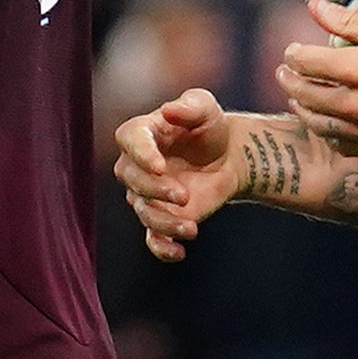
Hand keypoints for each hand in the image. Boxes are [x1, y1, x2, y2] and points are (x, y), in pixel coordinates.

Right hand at [113, 88, 254, 256]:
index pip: (129, 142)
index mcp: (141, 134)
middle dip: (155, 190)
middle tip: (184, 196)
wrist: (228, 156)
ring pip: (143, 211)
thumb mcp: (204, 108)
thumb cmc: (210, 127)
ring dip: (163, 222)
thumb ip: (189, 106)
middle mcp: (137, 166)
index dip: (141, 155)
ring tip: (190, 228)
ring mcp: (146, 194)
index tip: (160, 166)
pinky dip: (162, 248)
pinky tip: (179, 253)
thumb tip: (168, 111)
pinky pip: (153, 238)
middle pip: (132, 180)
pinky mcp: (161, 217)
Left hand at [280, 7, 357, 152]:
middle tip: (285, 72)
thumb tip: (315, 6)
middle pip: (304, 94)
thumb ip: (349, 20)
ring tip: (298, 97)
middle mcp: (357, 105)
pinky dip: (327, 133)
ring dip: (302, 108)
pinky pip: (339, 145)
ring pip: (317, 123)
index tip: (293, 50)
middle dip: (289, 80)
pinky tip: (326, 123)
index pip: (305, 62)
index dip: (294, 54)